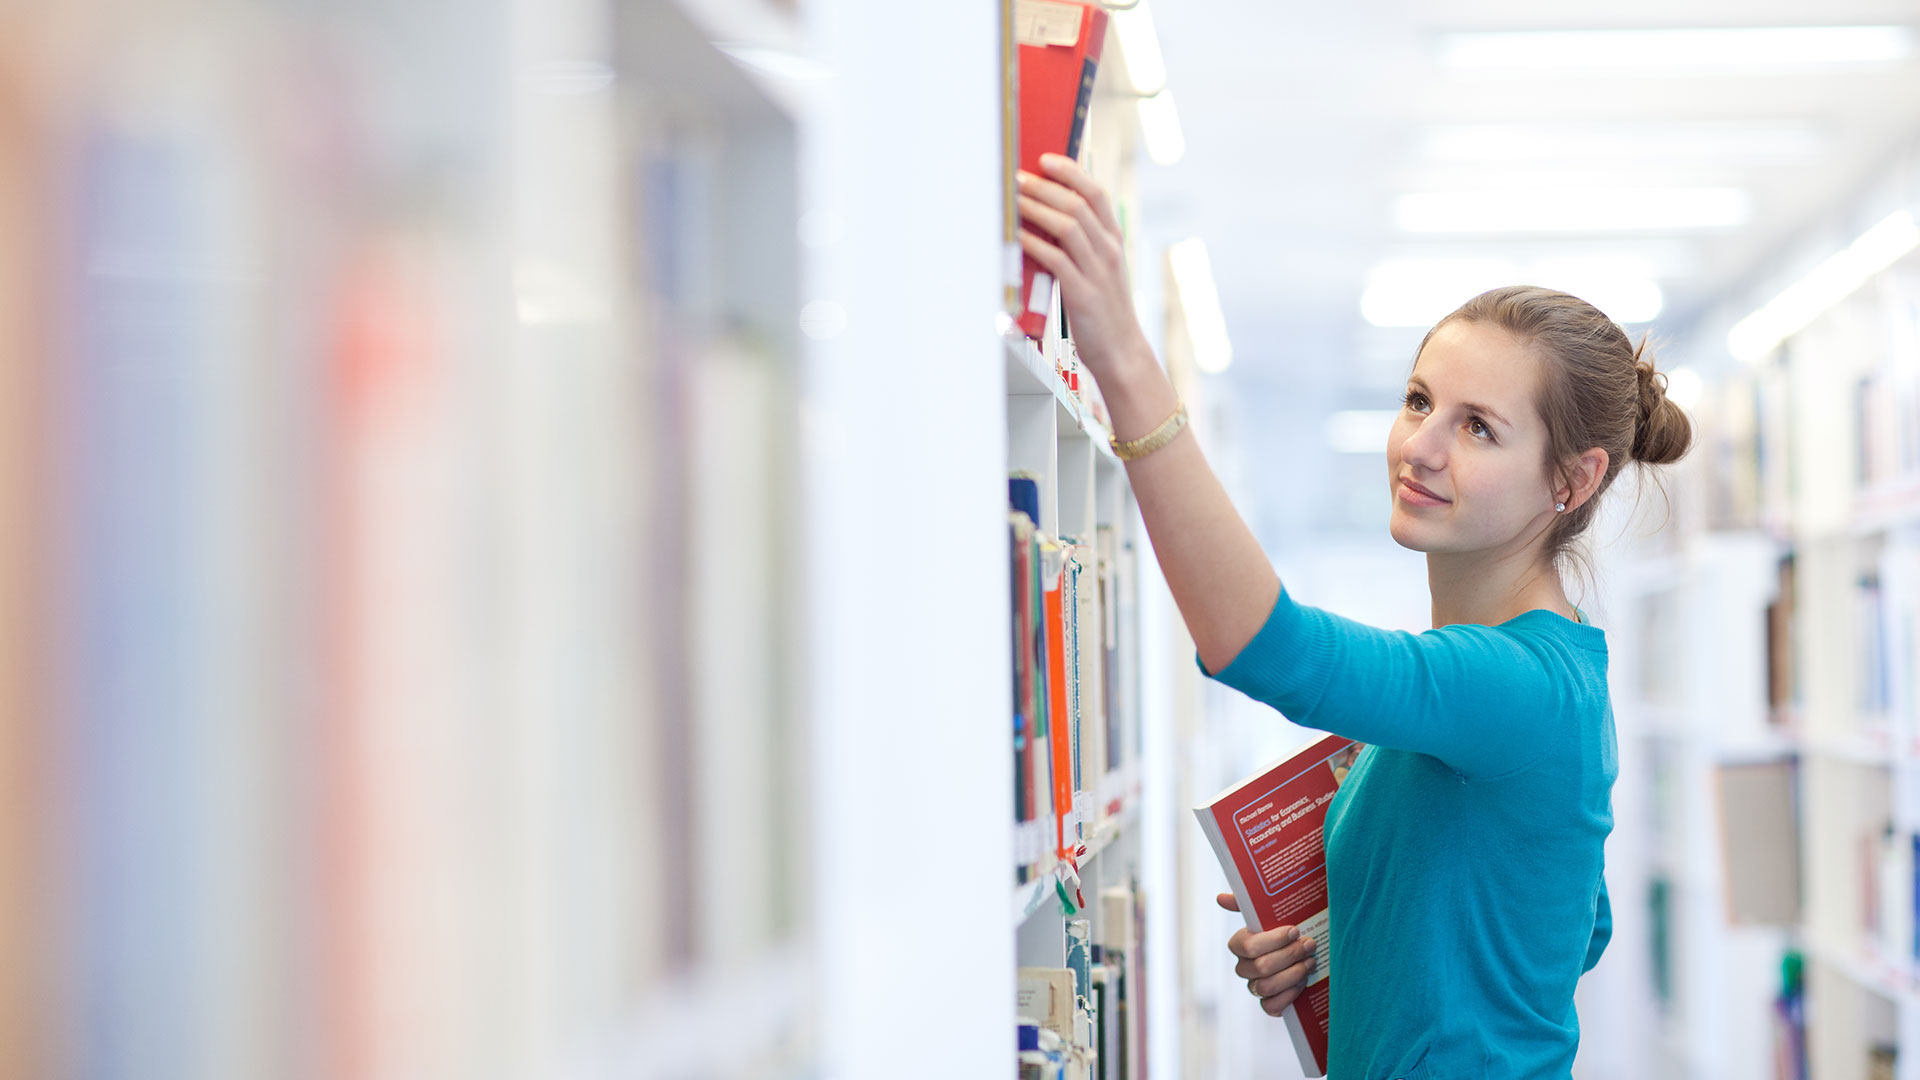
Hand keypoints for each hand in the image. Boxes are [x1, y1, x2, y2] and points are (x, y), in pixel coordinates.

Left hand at [1016, 154, 1151, 383]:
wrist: (1122, 351)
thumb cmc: (1104, 311)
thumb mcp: (1100, 271)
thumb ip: (1081, 245)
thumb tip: (1046, 220)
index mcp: (1114, 241)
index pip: (1096, 194)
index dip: (1071, 172)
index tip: (1046, 159)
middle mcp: (1109, 251)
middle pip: (1077, 204)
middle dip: (1045, 186)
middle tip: (1019, 177)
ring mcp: (1098, 272)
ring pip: (1067, 226)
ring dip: (1036, 209)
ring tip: (1013, 199)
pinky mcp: (1083, 294)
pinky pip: (1056, 260)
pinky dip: (1034, 244)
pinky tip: (1017, 236)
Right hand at [1217, 892, 1318, 1017]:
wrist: (1307, 952)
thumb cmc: (1289, 930)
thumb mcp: (1271, 913)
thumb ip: (1246, 903)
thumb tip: (1220, 898)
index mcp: (1241, 944)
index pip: (1248, 946)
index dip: (1273, 940)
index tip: (1294, 930)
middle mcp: (1244, 967)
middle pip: (1262, 967)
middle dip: (1289, 955)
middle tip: (1309, 945)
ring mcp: (1255, 987)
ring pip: (1267, 987)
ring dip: (1293, 974)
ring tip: (1309, 962)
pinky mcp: (1268, 1005)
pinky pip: (1271, 1007)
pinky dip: (1289, 995)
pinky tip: (1303, 982)